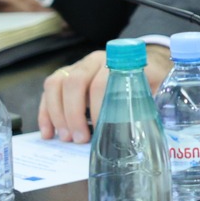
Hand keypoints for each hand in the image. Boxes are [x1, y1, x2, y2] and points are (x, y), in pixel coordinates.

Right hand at [37, 45, 170, 143]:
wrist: (137, 63)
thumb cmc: (146, 80)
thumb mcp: (153, 88)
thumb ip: (151, 102)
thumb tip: (146, 128)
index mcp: (116, 62)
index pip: (100, 82)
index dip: (98, 108)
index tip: (100, 130)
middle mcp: (93, 61)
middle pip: (74, 82)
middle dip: (74, 114)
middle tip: (80, 139)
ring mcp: (75, 67)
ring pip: (56, 84)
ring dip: (58, 114)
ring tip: (66, 138)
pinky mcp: (63, 77)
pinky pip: (48, 91)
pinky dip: (45, 113)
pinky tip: (48, 133)